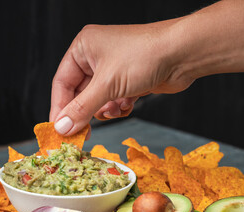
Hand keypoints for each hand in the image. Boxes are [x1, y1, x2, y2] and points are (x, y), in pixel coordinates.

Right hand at [49, 21, 194, 135]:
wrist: (184, 54)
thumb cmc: (145, 56)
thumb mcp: (107, 84)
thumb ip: (82, 108)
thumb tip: (62, 127)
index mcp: (84, 48)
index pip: (61, 82)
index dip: (59, 107)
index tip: (59, 129)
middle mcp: (95, 57)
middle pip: (79, 93)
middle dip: (85, 112)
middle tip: (82, 132)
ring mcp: (112, 69)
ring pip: (97, 100)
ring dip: (105, 109)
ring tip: (116, 108)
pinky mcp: (127, 80)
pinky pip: (113, 100)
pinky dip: (119, 107)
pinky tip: (128, 103)